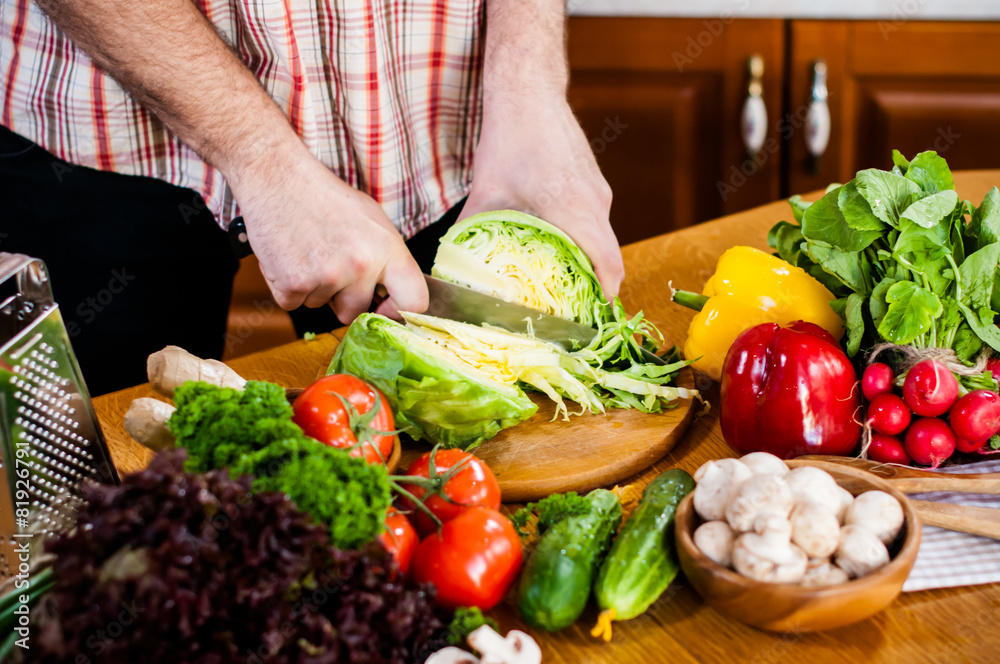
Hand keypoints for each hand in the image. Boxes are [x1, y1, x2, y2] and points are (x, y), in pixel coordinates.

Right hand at [230, 146, 426, 322]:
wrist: (277, 178)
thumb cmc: (325, 197)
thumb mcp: (372, 219)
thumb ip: (387, 258)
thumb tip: (394, 292)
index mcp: (387, 248)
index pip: (414, 299)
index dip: (399, 311)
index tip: (384, 309)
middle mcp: (361, 265)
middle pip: (355, 311)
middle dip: (341, 298)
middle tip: (328, 265)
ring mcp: (327, 276)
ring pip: (320, 305)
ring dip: (312, 287)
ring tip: (307, 251)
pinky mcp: (293, 284)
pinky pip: (292, 303)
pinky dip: (287, 287)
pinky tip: (289, 257)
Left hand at [461, 96, 624, 298]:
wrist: (530, 93)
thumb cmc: (512, 140)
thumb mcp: (486, 193)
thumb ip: (470, 231)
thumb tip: (451, 263)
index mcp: (576, 211)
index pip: (609, 265)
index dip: (605, 297)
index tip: (592, 319)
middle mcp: (596, 203)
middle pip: (607, 256)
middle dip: (594, 286)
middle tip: (572, 310)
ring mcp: (599, 190)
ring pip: (602, 237)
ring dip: (589, 261)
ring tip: (565, 283)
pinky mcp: (594, 181)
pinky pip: (596, 219)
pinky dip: (585, 238)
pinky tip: (559, 245)